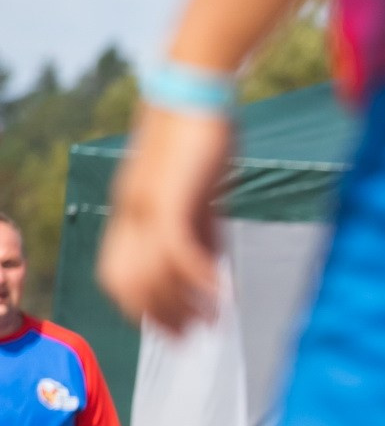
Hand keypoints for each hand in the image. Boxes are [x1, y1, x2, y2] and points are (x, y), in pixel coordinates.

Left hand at [101, 103, 228, 331]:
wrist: (195, 87)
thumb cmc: (203, 131)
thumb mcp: (201, 189)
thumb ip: (203, 226)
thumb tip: (212, 262)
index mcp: (132, 208)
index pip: (121, 273)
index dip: (143, 306)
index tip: (175, 326)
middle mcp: (130, 211)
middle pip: (129, 282)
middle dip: (160, 316)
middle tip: (190, 338)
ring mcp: (146, 206)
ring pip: (153, 274)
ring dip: (183, 305)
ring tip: (213, 321)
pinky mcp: (170, 198)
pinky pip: (178, 253)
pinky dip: (199, 280)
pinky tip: (221, 294)